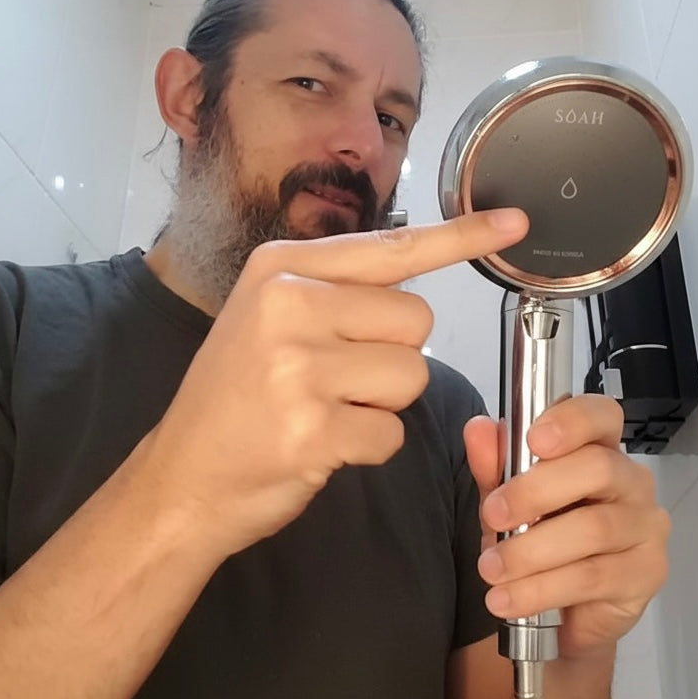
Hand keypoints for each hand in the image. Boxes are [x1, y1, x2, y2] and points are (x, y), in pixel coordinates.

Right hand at [143, 208, 528, 557]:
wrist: (182, 476)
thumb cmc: (233, 399)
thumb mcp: (266, 320)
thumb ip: (332, 293)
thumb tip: (413, 278)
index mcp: (280, 269)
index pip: (390, 247)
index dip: (460, 238)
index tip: (515, 222)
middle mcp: (289, 305)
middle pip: (415, 320)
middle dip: (392, 356)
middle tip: (332, 380)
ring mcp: (299, 367)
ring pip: (413, 375)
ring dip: (382, 403)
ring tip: (323, 410)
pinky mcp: (314, 428)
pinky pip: (392, 431)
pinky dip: (368, 445)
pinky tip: (319, 444)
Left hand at [464, 394, 670, 659]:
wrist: (563, 610)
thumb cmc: (540, 535)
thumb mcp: (507, 498)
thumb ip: (494, 464)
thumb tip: (478, 429)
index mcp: (599, 449)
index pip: (603, 416)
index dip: (573, 421)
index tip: (534, 440)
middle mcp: (632, 482)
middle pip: (597, 469)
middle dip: (534, 492)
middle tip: (490, 516)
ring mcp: (645, 528)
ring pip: (593, 529)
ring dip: (531, 552)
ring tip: (490, 570)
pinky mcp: (646, 574)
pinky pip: (593, 577)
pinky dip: (542, 589)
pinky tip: (508, 599)